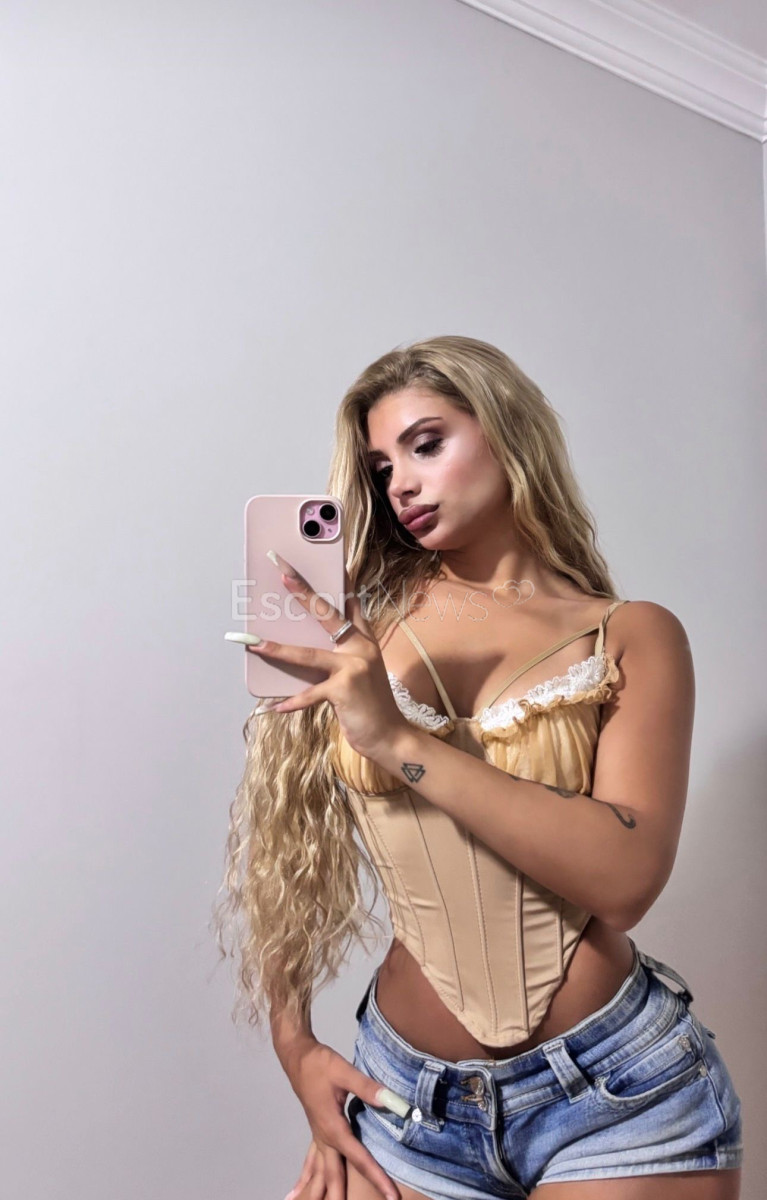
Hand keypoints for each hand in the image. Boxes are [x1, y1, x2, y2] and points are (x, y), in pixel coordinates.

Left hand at [246, 549, 409, 761]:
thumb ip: (342, 656)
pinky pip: (310, 694)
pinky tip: (275, 707)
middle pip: (327, 614)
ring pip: (308, 653)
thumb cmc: (371, 706)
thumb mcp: (363, 673)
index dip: (340, 582)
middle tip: (283, 573)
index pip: (351, 604)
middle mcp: (361, 648)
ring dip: (278, 649)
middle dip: (302, 592)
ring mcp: (354, 667)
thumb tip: (309, 648)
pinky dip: (292, 702)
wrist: (390, 736)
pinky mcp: (344, 689)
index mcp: (365, 641)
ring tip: (255, 644)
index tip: (331, 560)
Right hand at [283, 1039, 403, 1199]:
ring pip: (319, 1174)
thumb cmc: (319, 1064)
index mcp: (333, 1128)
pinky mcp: (316, 1132)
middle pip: (335, 1176)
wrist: (298, 1057)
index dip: (376, 1177)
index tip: (391, 1195)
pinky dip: (306, 1178)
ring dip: (319, 1194)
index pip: (359, 1158)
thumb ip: (368, 1088)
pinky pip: (310, 1162)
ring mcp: (318, 1137)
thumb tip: (392, 1101)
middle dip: (342, 1197)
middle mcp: (324, 1138)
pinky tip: (295, 1192)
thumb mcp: (344, 1071)